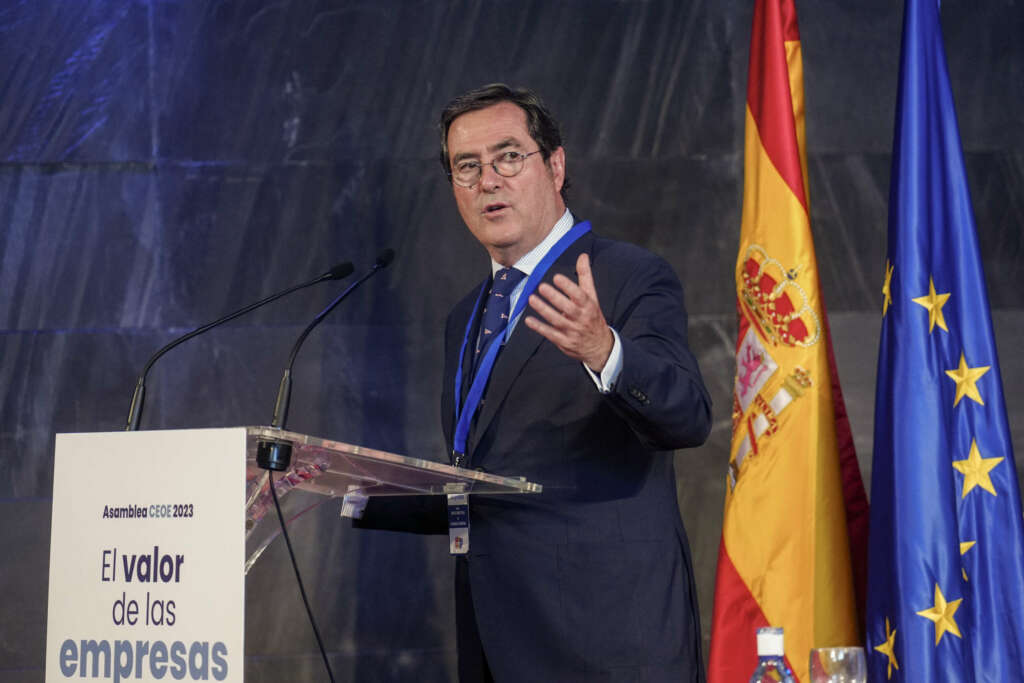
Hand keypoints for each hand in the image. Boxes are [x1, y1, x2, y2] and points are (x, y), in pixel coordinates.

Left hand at [525, 253, 613, 371]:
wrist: (599, 346)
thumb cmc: (593, 317)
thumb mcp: (592, 297)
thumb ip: (585, 276)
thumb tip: (582, 256)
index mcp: (589, 306)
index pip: (579, 295)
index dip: (568, 287)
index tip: (557, 277)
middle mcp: (581, 319)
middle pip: (568, 308)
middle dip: (555, 298)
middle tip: (541, 286)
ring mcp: (573, 331)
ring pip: (557, 321)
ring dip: (544, 310)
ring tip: (532, 299)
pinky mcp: (564, 342)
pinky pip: (551, 334)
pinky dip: (540, 328)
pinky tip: (529, 320)